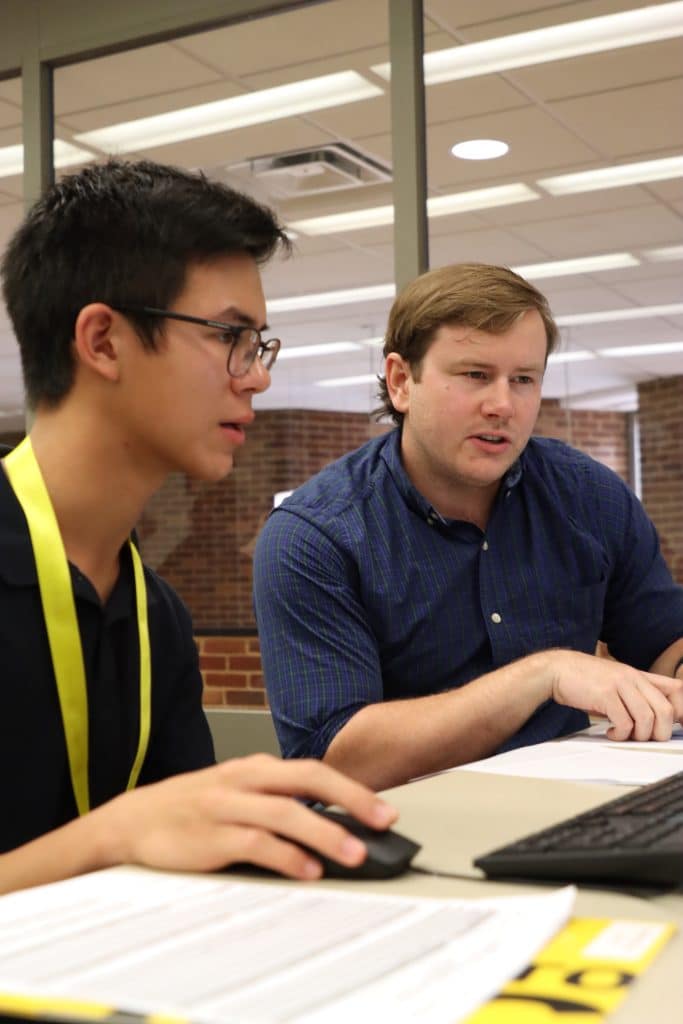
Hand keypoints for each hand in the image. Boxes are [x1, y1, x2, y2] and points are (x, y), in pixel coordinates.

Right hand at [97, 755, 397, 879]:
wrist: (133, 820)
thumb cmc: (193, 808)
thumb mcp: (237, 792)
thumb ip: (276, 800)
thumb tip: (331, 822)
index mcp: (255, 768)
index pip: (313, 771)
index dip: (352, 788)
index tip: (385, 810)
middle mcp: (245, 780)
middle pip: (307, 780)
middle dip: (351, 798)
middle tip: (384, 821)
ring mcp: (227, 806)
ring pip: (285, 812)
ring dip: (324, 832)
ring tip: (354, 853)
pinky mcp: (211, 836)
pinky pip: (256, 843)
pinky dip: (285, 856)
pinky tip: (307, 869)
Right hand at [547, 650, 682, 740]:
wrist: (556, 670)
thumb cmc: (584, 680)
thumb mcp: (615, 682)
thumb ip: (635, 695)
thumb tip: (655, 719)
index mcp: (639, 676)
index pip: (676, 690)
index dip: (681, 711)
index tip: (676, 726)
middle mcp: (633, 678)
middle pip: (665, 710)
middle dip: (659, 732)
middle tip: (644, 738)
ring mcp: (620, 685)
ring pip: (647, 719)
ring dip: (638, 735)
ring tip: (624, 735)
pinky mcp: (605, 695)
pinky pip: (625, 723)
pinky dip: (621, 734)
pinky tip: (611, 732)